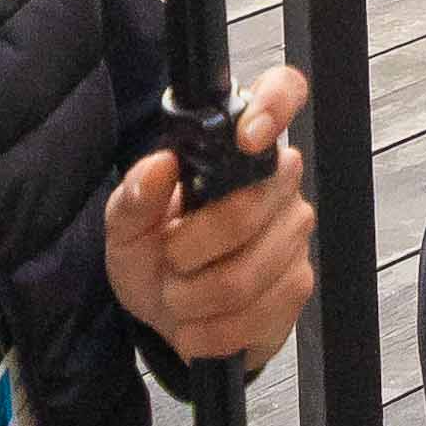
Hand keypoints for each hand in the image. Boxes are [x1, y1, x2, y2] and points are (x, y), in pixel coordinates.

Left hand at [104, 65, 315, 372]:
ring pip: (245, 275)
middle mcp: (279, 181)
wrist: (172, 317)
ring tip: (179, 297)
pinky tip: (199, 325)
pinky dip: (212, 331)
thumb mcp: (126, 227)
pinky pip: (256, 314)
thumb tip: (159, 165)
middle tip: (169, 262)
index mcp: (239, 147)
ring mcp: (295, 233)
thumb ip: (135, 196)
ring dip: (193, 299)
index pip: (283, 94)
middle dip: (187, 254)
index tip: (247, 138)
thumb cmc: (155, 254)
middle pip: (245, 214)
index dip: (274, 107)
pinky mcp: (299, 284)